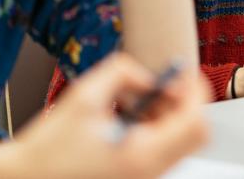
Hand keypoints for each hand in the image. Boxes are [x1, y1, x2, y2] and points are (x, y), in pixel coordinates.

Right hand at [13, 53, 208, 178]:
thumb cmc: (47, 149)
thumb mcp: (84, 96)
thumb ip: (122, 73)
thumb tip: (147, 76)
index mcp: (142, 155)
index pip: (196, 122)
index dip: (195, 92)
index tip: (184, 74)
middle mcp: (148, 174)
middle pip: (195, 136)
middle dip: (185, 105)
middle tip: (165, 87)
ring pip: (180, 146)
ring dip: (169, 118)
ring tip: (139, 101)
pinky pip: (161, 155)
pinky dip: (155, 132)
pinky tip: (128, 120)